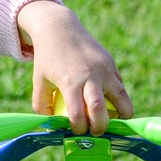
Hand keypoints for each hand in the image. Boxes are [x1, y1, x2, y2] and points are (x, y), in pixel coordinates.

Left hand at [17, 0, 131, 136]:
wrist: (59, 28)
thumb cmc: (47, 57)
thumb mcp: (39, 80)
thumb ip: (41, 104)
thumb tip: (53, 125)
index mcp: (70, 82)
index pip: (79, 115)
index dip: (79, 129)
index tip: (77, 131)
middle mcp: (90, 76)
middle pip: (101, 110)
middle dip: (100, 127)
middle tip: (96, 132)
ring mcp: (104, 69)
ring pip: (122, 98)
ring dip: (122, 114)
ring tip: (116, 120)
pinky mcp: (111, 64)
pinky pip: (120, 86)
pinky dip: (118, 98)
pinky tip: (110, 102)